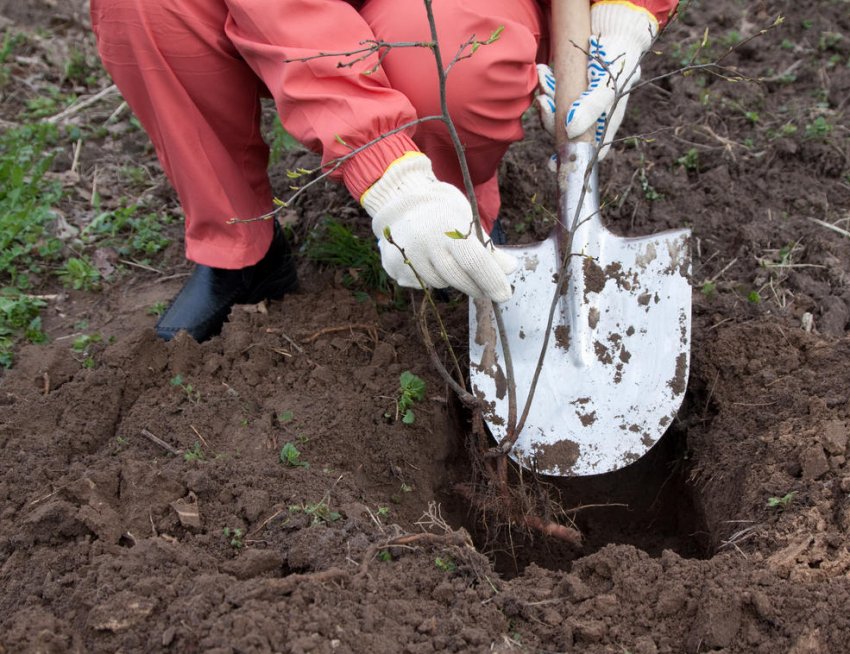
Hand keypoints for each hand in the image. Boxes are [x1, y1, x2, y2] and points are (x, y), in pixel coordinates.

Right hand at [362, 153, 516, 302]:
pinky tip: (426, 260)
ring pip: (440, 283)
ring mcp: (407, 255)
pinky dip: (430, 277)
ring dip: (451, 279)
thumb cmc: (441, 211)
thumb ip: (487, 247)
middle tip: (485, 289)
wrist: (399, 202)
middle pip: (459, 277)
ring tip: (446, 259)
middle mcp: (425, 241)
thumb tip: (509, 268)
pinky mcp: (393, 267)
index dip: (492, 280)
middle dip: (477, 286)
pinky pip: (421, 284)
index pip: (474, 261)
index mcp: (448, 225)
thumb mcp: (466, 220)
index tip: (504, 295)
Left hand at [535, 3, 657, 159]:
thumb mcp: (606, 82)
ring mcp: (580, 104)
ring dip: (547, 98)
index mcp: (606, 122)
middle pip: (566, 133)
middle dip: (552, 118)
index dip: (572, 159)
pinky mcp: (570, 90)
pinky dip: (547, 85)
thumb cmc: (618, 57)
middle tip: (543, 101)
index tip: (553, 162)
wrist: (615, 27)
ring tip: (543, 75)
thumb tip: (570, 131)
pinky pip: (554, 96)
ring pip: (557, 113)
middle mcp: (592, 117)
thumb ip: (591, 107)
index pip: (589, 151)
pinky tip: (544, 72)